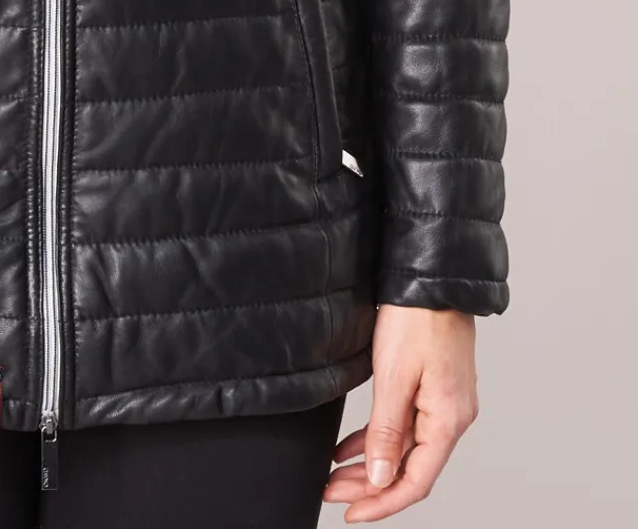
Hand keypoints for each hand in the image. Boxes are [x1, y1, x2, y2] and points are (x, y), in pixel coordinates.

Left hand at [323, 305, 478, 521]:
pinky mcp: (431, 387)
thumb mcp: (394, 376)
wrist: (432, 278)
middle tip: (331, 494)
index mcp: (447, 421)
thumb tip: (381, 478)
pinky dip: (377, 438)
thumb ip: (387, 431)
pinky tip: (349, 448)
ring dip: (370, 464)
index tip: (352, 514)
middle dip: (369, 486)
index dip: (383, 502)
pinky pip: (403, 425)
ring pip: (403, 448)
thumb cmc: (417, 319)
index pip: (416, 481)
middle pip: (408, 468)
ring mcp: (442, 403)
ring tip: (335, 477)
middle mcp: (450, 418)